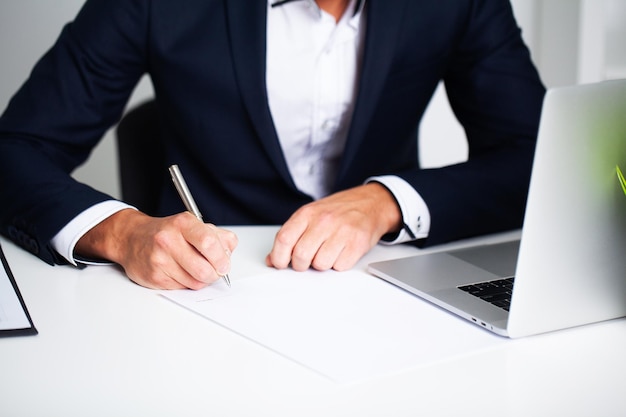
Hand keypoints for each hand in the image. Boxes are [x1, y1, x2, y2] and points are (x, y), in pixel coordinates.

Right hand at [75, 209, 237, 289]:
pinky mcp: (155, 277)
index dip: (222, 257)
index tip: (225, 264)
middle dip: (215, 273)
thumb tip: (228, 253)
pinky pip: (183, 288)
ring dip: (202, 279)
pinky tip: (180, 271)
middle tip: (215, 270)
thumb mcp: (194, 224)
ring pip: (196, 282)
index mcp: (183, 223)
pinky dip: (187, 283)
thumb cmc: (168, 233)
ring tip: (195, 268)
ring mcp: (160, 260)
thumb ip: (217, 236)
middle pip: (204, 269)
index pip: (209, 242)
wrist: (133, 239)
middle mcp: (168, 240)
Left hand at [266, 183, 401, 270]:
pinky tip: (342, 251)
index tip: (280, 264)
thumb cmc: (339, 211)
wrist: (371, 203)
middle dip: (301, 265)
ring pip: (320, 265)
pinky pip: (339, 267)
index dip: (278, 257)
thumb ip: (291, 235)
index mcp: (308, 213)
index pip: (284, 239)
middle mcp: (324, 221)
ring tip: (328, 251)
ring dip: (322, 264)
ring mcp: (342, 232)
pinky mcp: (357, 244)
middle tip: (307, 261)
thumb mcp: (311, 215)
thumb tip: (272, 259)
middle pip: (301, 256)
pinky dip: (339, 264)